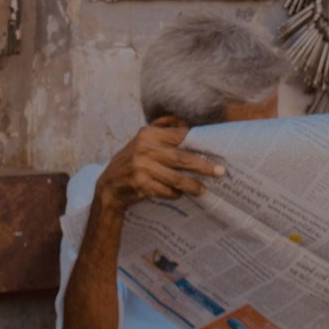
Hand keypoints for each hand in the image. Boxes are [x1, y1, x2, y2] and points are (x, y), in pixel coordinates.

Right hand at [95, 116, 225, 211]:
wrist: (108, 186)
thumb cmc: (133, 162)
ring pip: (176, 178)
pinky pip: (167, 191)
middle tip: (220, 172)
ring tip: (203, 190)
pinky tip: (179, 194)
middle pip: (182, 158)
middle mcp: (145, 148)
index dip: (199, 143)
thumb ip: (165, 137)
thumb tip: (196, 136)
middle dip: (203, 166)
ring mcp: (142, 167)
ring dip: (192, 185)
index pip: (180, 136)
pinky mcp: (141, 185)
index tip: (216, 150)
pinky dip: (175, 194)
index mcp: (148, 134)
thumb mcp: (144, 143)